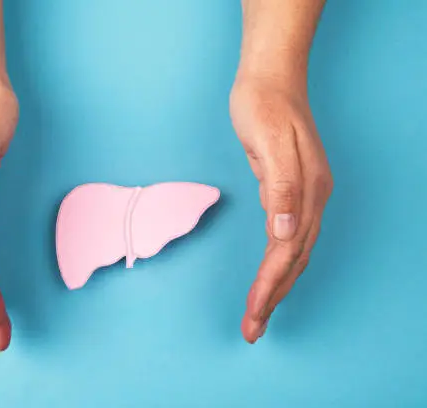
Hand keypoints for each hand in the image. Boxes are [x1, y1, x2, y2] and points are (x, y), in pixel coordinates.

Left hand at [230, 76, 332, 342]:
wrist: (270, 79)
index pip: (286, 252)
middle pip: (293, 260)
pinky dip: (279, 263)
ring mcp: (305, 195)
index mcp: (306, 191)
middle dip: (273, 297)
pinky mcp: (292, 190)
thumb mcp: (267, 140)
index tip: (253, 315)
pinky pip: (288, 237)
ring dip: (277, 285)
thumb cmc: (263, 106)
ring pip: (293, 253)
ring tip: (259, 313)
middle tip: (252, 330)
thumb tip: (288, 230)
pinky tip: (271, 275)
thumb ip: (281, 185)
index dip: (270, 286)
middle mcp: (311, 198)